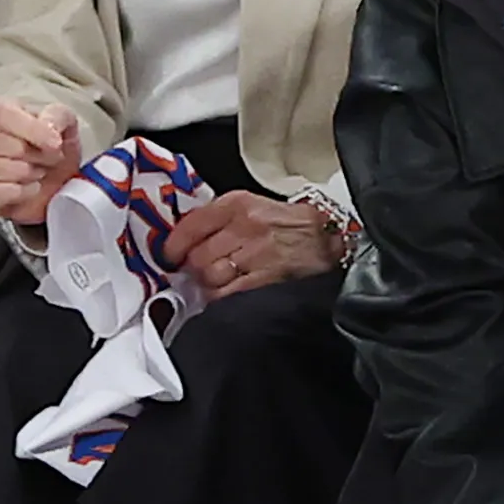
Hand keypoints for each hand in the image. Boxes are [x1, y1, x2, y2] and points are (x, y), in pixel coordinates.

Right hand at [0, 100, 81, 224]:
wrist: (55, 176)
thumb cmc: (53, 145)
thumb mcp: (64, 122)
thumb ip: (57, 115)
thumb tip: (48, 124)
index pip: (5, 116)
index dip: (34, 131)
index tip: (56, 143)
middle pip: (15, 147)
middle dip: (41, 156)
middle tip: (49, 157)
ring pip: (10, 171)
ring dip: (33, 174)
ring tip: (39, 170)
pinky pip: (1, 194)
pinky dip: (24, 192)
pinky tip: (31, 186)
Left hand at [162, 193, 344, 295]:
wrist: (333, 243)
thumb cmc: (295, 227)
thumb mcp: (258, 208)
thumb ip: (224, 220)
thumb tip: (189, 241)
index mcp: (239, 204)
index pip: (192, 225)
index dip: (175, 245)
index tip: (170, 255)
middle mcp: (246, 226)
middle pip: (197, 257)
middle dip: (195, 270)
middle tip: (200, 273)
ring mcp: (256, 255)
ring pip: (209, 277)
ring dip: (208, 286)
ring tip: (220, 283)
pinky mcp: (266, 280)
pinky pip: (227, 295)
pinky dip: (222, 299)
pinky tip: (230, 295)